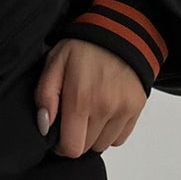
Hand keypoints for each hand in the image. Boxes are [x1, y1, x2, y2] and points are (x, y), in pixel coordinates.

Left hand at [34, 39, 148, 155]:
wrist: (122, 31)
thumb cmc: (85, 46)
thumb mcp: (55, 62)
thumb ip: (45, 95)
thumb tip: (44, 126)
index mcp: (81, 99)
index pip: (71, 148)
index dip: (61, 146)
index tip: (58, 135)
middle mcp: (105, 108)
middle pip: (86, 148)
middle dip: (76, 138)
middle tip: (73, 118)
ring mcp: (123, 110)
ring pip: (103, 145)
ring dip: (93, 136)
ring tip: (89, 113)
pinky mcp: (136, 109)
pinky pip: (120, 138)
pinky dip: (110, 132)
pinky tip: (104, 112)